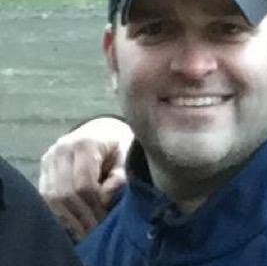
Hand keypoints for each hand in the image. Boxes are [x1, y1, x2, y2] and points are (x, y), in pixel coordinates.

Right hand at [39, 116, 132, 240]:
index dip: (94, 206)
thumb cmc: (118, 144)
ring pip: (51, 197)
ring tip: (85, 231)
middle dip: (81, 216)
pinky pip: (45, 196)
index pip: (83, 184)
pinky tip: (73, 222)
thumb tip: (104, 200)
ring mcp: (49, 157)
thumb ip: (120, 177)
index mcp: (85, 143)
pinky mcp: (44, 167)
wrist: (102, 130)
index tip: (105, 219)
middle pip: (64, 193)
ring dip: (68, 218)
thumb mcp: (127, 156)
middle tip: (95, 231)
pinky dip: (58, 212)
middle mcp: (62, 149)